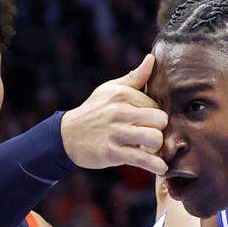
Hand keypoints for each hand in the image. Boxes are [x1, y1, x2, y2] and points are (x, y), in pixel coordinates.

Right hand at [60, 54, 167, 174]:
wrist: (66, 136)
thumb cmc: (94, 111)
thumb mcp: (110, 90)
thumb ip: (134, 77)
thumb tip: (152, 59)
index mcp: (122, 94)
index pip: (156, 104)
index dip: (155, 115)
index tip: (148, 122)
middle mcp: (120, 111)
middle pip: (161, 120)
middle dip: (159, 130)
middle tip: (150, 135)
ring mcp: (116, 132)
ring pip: (155, 138)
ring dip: (157, 147)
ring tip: (150, 148)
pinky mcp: (112, 152)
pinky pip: (142, 159)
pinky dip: (155, 165)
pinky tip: (161, 167)